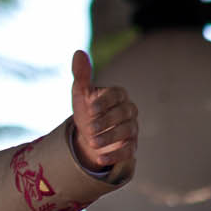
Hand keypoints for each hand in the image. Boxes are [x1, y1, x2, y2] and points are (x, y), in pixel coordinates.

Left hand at [71, 50, 138, 170]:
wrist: (88, 136)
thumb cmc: (86, 111)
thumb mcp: (81, 94)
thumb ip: (81, 75)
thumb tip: (78, 53)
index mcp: (118, 95)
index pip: (117, 94)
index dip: (104, 101)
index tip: (89, 108)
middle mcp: (128, 110)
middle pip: (124, 113)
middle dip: (106, 121)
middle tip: (88, 128)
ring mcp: (131, 128)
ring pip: (127, 131)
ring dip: (109, 137)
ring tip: (91, 143)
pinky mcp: (130, 146)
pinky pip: (128, 151)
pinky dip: (115, 155)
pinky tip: (100, 158)